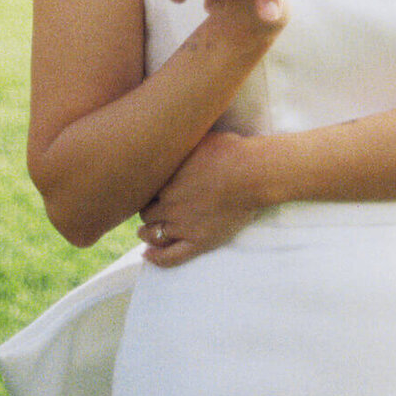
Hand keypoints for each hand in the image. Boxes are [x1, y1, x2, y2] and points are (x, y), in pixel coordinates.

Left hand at [138, 131, 262, 264]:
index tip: (150, 190)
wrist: (252, 173)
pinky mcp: (198, 241)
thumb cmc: (230, 151)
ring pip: (153, 233)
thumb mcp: (197, 139)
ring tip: (145, 231)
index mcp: (166, 179)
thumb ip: (179, 145)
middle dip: (147, 210)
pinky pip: (170, 256)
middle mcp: (168, 204)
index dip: (145, 190)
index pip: (143, 190)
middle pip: (146, 212)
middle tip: (152, 208)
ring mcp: (182, 224)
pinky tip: (147, 256)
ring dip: (147, 232)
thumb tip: (169, 136)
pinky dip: (156, 258)